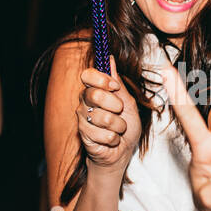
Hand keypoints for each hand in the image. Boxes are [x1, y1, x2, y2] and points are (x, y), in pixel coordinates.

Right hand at [78, 54, 139, 172]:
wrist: (123, 151)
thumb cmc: (126, 126)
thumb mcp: (128, 102)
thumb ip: (117, 82)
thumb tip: (109, 59)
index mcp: (95, 90)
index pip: (87, 75)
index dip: (101, 79)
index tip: (114, 86)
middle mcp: (85, 102)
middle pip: (94, 94)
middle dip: (114, 105)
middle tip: (119, 111)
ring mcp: (83, 118)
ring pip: (102, 117)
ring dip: (118, 125)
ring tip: (118, 129)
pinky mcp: (84, 135)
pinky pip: (103, 134)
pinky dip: (114, 138)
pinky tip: (112, 140)